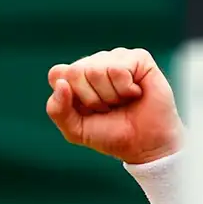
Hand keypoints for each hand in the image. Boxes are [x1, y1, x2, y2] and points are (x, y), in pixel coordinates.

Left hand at [46, 48, 182, 164]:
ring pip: (96, 70)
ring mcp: (116, 57)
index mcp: (76, 76)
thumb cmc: (112, 135)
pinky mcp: (138, 58)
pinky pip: (118, 69)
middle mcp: (95, 62)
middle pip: (75, 72)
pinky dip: (125, 89)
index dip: (72, 98)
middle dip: (92, 100)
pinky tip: (136, 93)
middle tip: (109, 109)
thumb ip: (57, 110)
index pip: (57, 74)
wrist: (145, 145)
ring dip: (110, 96)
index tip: (88, 112)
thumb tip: (62, 84)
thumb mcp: (75, 130)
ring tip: (123, 102)